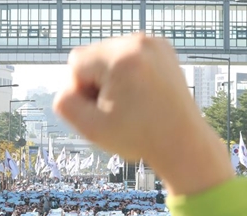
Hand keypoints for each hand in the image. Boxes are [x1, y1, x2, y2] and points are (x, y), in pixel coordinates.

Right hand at [54, 35, 233, 196]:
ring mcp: (154, 43)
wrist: (181, 142)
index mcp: (121, 58)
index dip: (81, 91)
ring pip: (109, 55)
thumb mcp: (90, 128)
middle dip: (97, 83)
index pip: (75, 64)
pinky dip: (128, 73)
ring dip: (111, 78)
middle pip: (93, 56)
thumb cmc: (138, 138)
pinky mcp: (162, 48)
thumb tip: (68, 85)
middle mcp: (139, 42)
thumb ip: (65, 103)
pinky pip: (128, 55)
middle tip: (119, 109)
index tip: (104, 110)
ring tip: (131, 103)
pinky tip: (140, 94)